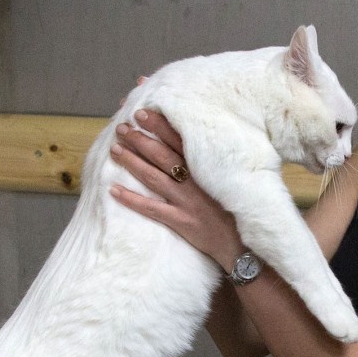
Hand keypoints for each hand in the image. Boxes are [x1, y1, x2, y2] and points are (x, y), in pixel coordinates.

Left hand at [108, 110, 243, 268]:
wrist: (243, 244)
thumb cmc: (236, 209)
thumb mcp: (230, 181)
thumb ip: (212, 164)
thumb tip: (192, 145)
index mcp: (206, 168)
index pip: (180, 140)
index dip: (159, 125)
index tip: (141, 113)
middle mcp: (195, 182)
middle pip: (162, 155)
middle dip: (140, 139)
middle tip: (121, 128)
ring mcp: (187, 201)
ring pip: (154, 177)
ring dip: (132, 162)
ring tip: (114, 150)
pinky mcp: (182, 221)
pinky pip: (152, 209)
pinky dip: (132, 199)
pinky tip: (114, 191)